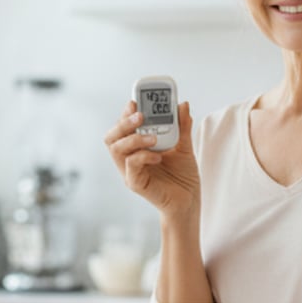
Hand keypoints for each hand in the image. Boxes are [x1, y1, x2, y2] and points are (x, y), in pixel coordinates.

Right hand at [104, 101, 199, 216]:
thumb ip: (182, 127)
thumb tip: (182, 105)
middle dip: (123, 122)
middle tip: (141, 115)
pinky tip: (158, 156)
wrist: (189, 200)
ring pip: (116, 149)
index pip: (122, 127)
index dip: (125, 113)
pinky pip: (130, 165)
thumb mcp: (184, 146)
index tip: (135, 101)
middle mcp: (129, 158)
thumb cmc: (182, 176)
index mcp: (136, 147)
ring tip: (153, 137)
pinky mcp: (135, 183)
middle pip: (112, 136)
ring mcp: (130, 171)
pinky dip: (143, 156)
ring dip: (133, 138)